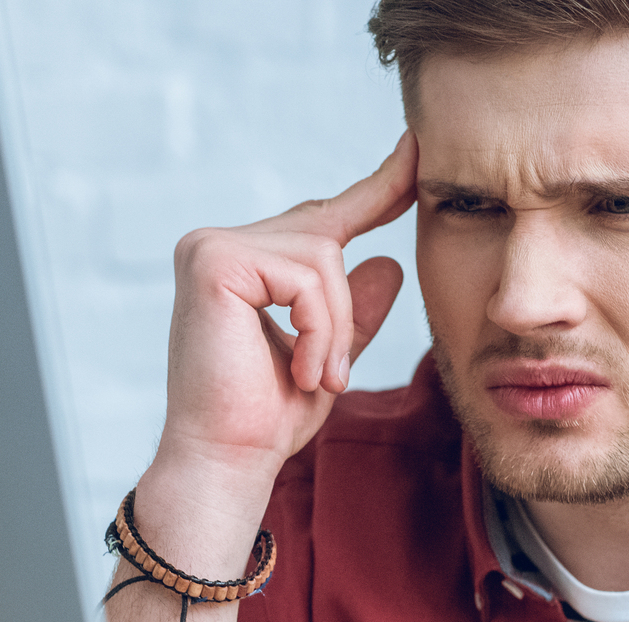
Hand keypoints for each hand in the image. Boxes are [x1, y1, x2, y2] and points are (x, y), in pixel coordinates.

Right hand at [156, 132, 417, 485]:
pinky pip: (306, 278)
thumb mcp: (325, 357)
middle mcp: (217, 244)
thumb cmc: (265, 420)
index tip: (416, 152)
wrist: (226, 462)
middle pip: (326, 239)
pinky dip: (319, 331)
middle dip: (344, 312)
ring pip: (322, 258)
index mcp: (239, 262)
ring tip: (315, 377)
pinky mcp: (214, 262)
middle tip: (330, 375)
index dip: (376, 188)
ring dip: (335, 329)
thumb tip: (389, 261)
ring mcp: (211, 247)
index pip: (320, 219)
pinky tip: (301, 371)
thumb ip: (351, 312)